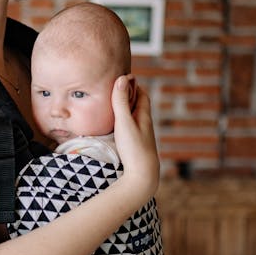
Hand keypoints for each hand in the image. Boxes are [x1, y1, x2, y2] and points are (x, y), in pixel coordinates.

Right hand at [112, 77, 159, 201]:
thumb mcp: (124, 122)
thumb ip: (121, 101)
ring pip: (134, 118)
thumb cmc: (134, 148)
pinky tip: (114, 127)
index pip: (142, 94)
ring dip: (125, 110)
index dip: (133, 85)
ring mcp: (141, 136)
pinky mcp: (136, 147)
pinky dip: (123, 122)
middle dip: (128, 96)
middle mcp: (144, 125)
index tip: (121, 78)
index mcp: (144, 116)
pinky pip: (130, 129)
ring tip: (111, 105)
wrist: (142, 177)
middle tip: (113, 89)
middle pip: (138, 105)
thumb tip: (122, 78)